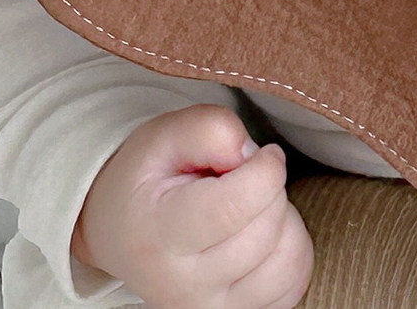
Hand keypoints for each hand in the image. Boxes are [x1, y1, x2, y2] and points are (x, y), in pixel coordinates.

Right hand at [70, 102, 314, 308]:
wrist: (121, 232)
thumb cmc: (148, 178)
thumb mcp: (165, 134)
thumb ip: (209, 129)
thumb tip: (250, 154)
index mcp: (160, 235)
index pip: (236, 205)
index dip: (264, 167)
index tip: (256, 153)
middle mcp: (183, 287)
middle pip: (267, 227)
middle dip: (269, 187)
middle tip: (240, 180)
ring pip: (290, 257)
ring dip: (283, 219)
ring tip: (249, 208)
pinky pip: (295, 283)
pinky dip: (290, 250)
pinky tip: (261, 235)